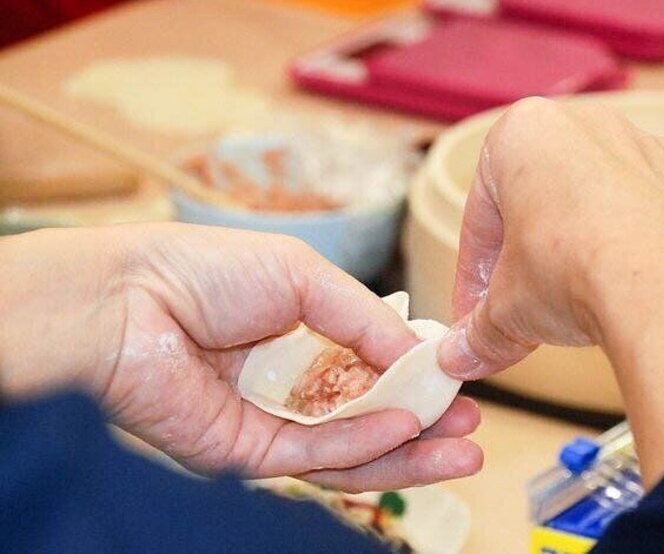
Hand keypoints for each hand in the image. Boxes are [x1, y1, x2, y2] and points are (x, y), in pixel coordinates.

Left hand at [0, 224, 481, 490]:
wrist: (127, 299)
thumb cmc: (206, 270)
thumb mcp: (306, 276)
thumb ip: (367, 320)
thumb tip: (422, 354)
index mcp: (301, 334)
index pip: (372, 367)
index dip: (417, 378)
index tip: (461, 380)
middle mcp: (289, 382)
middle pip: (367, 415)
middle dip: (424, 426)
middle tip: (473, 429)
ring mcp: (269, 420)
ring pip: (349, 449)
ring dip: (407, 452)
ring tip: (463, 451)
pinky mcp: (245, 454)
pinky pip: (313, 456)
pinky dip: (362, 447)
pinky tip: (403, 432)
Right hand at [437, 97, 663, 485]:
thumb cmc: (572, 272)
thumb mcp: (506, 309)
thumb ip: (480, 330)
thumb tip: (460, 359)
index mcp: (523, 136)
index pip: (481, 215)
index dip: (474, 274)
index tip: (475, 313)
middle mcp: (588, 126)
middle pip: (542, 202)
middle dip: (530, 258)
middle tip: (524, 309)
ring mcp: (650, 148)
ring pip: (602, 203)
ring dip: (586, 249)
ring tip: (581, 304)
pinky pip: (659, 212)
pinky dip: (645, 246)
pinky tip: (635, 288)